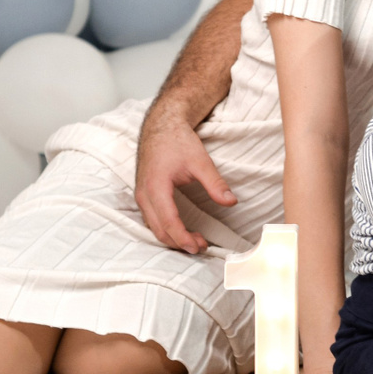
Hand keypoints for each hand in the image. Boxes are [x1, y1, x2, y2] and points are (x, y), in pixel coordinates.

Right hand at [135, 102, 237, 252]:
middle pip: (158, 230)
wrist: (161, 126)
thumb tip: (231, 202)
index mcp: (156, 186)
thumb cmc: (177, 141)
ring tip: (196, 240)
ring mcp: (140, 195)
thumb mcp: (200, 161)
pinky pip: (151, 220)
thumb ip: (215, 183)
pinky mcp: (143, 195)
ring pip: (153, 227)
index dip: (183, 238)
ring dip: (173, 237)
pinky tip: (182, 230)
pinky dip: (166, 229)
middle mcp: (143, 194)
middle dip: (179, 242)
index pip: (168, 222)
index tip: (199, 247)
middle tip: (202, 246)